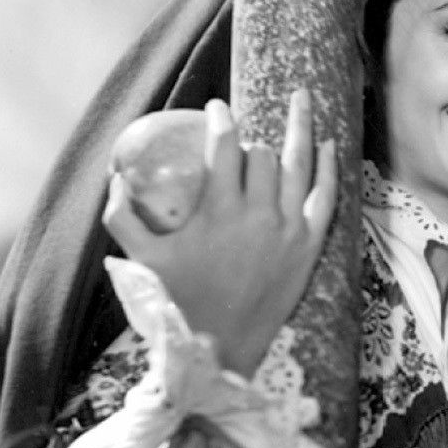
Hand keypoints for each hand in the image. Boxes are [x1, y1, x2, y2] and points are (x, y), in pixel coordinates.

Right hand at [103, 92, 336, 376]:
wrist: (222, 348)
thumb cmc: (179, 302)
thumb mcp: (140, 258)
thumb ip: (121, 216)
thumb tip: (116, 176)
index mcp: (220, 212)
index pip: (225, 148)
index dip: (221, 120)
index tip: (217, 107)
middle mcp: (260, 215)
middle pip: (261, 156)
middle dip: (251, 141)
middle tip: (243, 141)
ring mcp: (291, 229)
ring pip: (299, 165)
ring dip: (300, 129)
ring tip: (301, 99)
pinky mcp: (311, 245)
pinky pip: (327, 196)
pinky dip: (330, 167)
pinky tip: (331, 144)